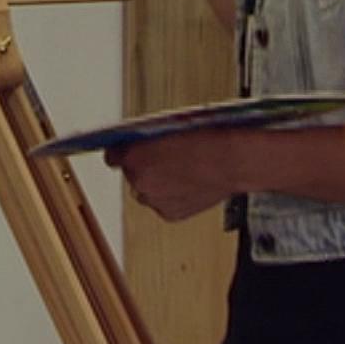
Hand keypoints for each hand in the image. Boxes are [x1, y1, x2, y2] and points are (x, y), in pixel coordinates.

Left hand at [105, 129, 241, 221]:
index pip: (112, 156)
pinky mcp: (168, 214)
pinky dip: (171, 198)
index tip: (125, 154)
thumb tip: (140, 143)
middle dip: (143, 169)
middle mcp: (139, 179)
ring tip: (179, 175)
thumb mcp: (168, 129)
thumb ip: (148, 140)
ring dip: (156, 185)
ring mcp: (153, 199)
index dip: (121, 154)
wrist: (232, 161)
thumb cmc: (206, 139)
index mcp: (134, 155)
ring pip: (146, 192)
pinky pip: (162, 205)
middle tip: (164, 162)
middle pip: (131, 175)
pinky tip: (188, 186)